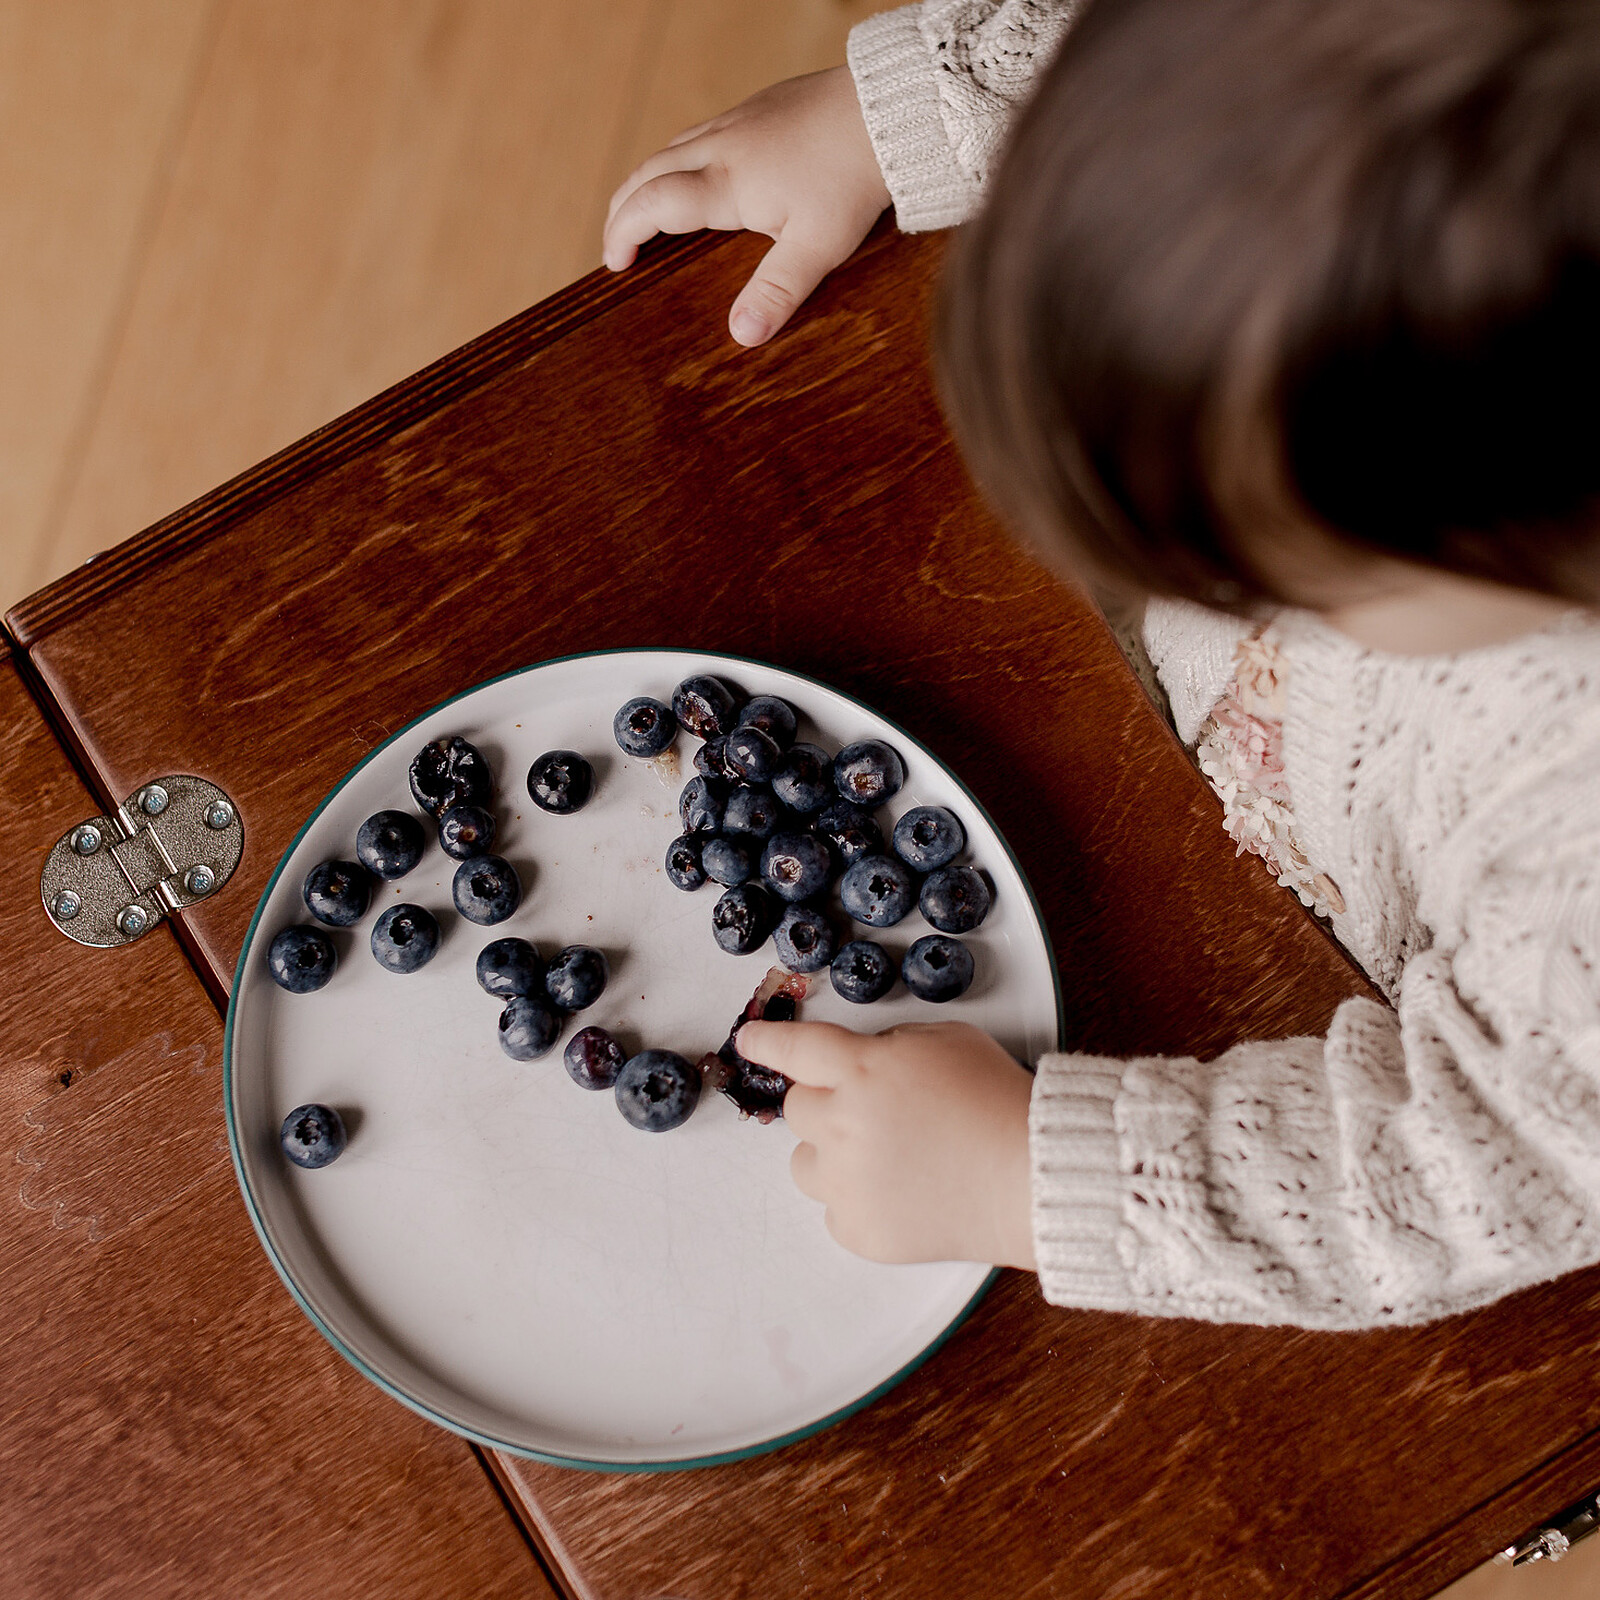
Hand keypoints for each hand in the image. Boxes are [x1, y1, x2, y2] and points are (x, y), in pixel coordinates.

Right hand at [603, 66, 889, 346]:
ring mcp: (739, 120)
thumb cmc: (853, 176)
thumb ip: (777, 291)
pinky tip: (695, 173)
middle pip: (649, 170)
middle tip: (615, 239)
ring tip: (643, 208)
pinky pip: (700, 133)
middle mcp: (722, 145)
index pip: (652, 205)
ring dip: (647, 180)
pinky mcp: (759, 106)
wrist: (889, 106)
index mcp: (727, 183)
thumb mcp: (817, 246)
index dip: (624, 232)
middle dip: (623, 206)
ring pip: (671, 148)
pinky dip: (678, 159)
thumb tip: (741, 335)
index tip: (615, 261)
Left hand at [737, 1019, 1037, 1268]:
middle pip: (798, 1108)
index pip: (793, 1049)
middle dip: (829, 1105)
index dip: (766, 1041)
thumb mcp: (947, 1040)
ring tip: (890, 1159)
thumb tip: (865, 1059)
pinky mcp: (859, 1230)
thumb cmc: (998, 1101)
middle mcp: (843, 1123)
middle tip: (877, 1115)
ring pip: (805, 1163)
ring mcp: (847, 1182)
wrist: (1033, 1175)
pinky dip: (860, 1203)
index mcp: (862, 1069)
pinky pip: (834, 1212)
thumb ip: (891, 1046)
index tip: (748, 1040)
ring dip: (833, 1156)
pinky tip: (905, 1193)